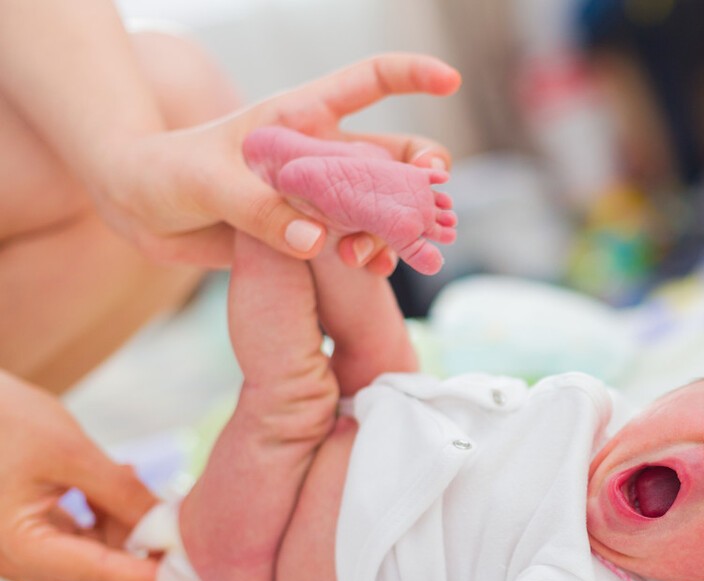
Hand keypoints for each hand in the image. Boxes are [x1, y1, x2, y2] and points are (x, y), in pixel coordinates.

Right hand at [0, 372, 157, 580]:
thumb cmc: (2, 419)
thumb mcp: (70, 452)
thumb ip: (123, 494)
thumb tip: (169, 525)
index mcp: (17, 548)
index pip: (100, 580)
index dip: (152, 574)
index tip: (192, 558)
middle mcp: (13, 563)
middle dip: (139, 575)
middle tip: (172, 536)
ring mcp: (18, 553)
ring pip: (89, 576)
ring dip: (125, 542)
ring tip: (136, 488)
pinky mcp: (25, 536)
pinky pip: (77, 549)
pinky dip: (106, 528)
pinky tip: (116, 487)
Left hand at [90, 53, 460, 268]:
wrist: (140, 211)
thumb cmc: (167, 174)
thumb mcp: (206, 184)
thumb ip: (260, 210)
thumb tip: (316, 240)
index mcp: (302, 118)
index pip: (369, 82)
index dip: (413, 75)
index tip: (450, 80)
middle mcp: (322, 154)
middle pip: (396, 153)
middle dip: (424, 174)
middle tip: (431, 198)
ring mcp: (321, 196)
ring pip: (386, 205)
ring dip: (398, 226)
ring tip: (378, 253)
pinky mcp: (312, 235)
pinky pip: (360, 243)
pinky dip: (375, 256)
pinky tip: (371, 268)